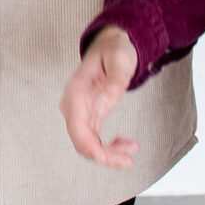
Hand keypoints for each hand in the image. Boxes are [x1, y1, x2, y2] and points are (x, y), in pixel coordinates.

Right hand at [60, 27, 138, 166]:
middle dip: (104, 156)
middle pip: (81, 142)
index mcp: (76, 91)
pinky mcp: (88, 117)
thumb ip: (115, 81)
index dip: (90, 148)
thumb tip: (109, 100)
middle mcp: (73, 105)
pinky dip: (108, 147)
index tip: (107, 159)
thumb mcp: (120, 61)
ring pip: (88, 145)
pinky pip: (94, 140)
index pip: (76, 128)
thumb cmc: (115, 50)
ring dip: (108, 154)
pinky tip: (123, 143)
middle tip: (129, 159)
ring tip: (131, 150)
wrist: (111, 45)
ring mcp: (79, 113)